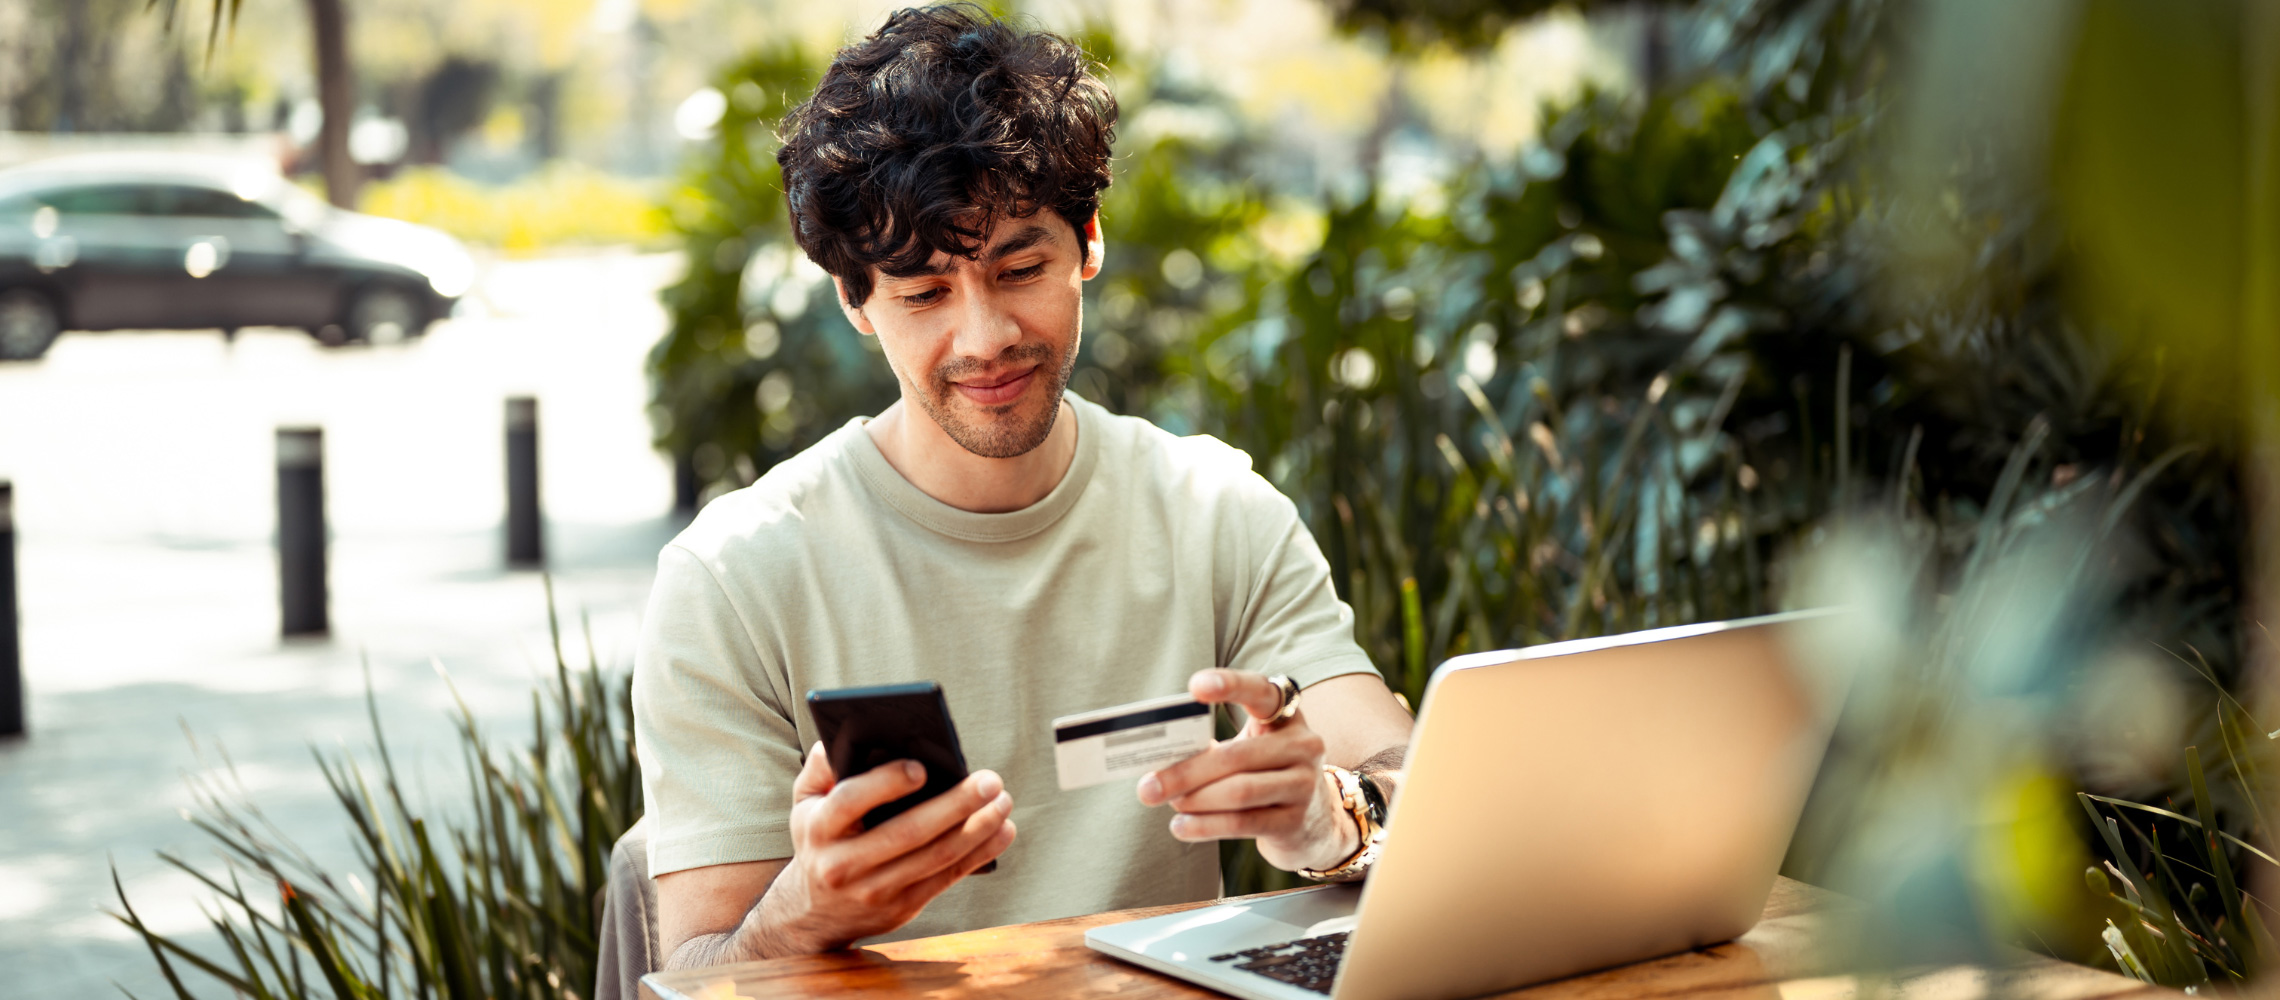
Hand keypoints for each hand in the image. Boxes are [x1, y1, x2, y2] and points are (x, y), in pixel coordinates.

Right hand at [749, 744, 1015, 953]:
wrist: (815, 912)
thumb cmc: (819, 838)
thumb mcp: (805, 802)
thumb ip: (821, 767)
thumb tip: (848, 733)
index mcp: (819, 828)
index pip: (851, 801)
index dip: (886, 784)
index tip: (923, 767)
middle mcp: (843, 864)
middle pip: (907, 833)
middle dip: (954, 805)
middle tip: (990, 781)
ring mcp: (874, 890)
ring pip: (935, 858)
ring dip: (977, 830)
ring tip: (1003, 802)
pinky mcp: (901, 908)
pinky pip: (947, 878)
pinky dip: (979, 854)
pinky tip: (1002, 831)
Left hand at [1134, 669, 1357, 872]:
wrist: (1315, 822)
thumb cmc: (1265, 774)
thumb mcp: (1249, 749)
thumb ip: (1214, 747)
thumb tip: (1160, 762)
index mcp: (1287, 715)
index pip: (1261, 691)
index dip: (1231, 685)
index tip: (1195, 687)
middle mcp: (1303, 744)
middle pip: (1236, 755)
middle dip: (1186, 772)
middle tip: (1148, 786)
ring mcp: (1304, 784)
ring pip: (1239, 791)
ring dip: (1194, 800)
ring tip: (1167, 803)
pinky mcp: (1295, 821)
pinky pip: (1243, 823)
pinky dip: (1206, 826)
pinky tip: (1181, 827)